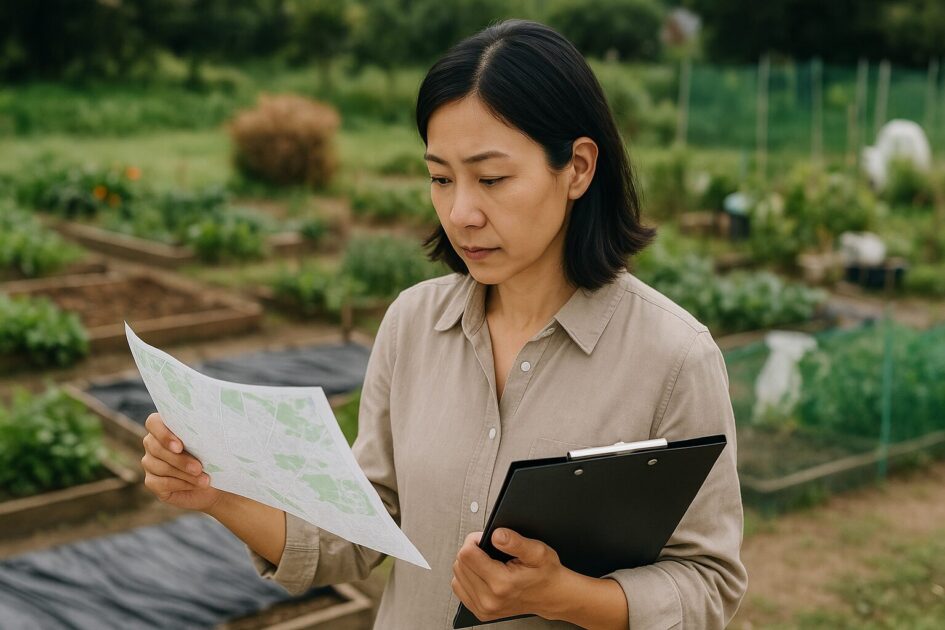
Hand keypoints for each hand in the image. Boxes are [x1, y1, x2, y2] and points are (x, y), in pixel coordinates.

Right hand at [141, 412, 223, 511]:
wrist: (213, 482)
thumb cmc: (212, 457)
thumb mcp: (210, 444)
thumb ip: (202, 435)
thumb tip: (208, 433)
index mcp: (164, 427)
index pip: (153, 423)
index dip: (164, 435)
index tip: (180, 446)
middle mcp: (152, 443)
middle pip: (157, 448)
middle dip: (180, 460)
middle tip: (199, 468)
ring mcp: (149, 462)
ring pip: (160, 467)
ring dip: (184, 474)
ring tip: (204, 479)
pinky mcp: (151, 481)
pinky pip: (160, 483)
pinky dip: (180, 484)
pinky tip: (194, 485)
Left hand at [451, 528, 568, 621]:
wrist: (553, 596)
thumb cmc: (546, 574)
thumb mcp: (538, 551)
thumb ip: (516, 542)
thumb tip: (496, 535)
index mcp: (502, 584)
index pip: (467, 554)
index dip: (474, 540)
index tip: (484, 539)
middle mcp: (490, 599)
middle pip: (459, 564)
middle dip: (470, 551)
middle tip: (487, 549)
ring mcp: (484, 608)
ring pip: (457, 576)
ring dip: (467, 564)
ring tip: (485, 561)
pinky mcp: (481, 612)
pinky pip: (459, 588)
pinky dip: (466, 577)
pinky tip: (481, 573)